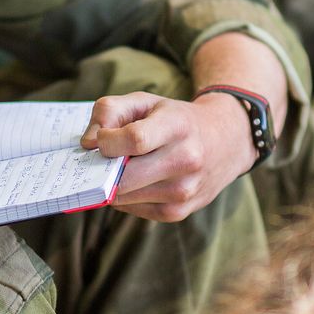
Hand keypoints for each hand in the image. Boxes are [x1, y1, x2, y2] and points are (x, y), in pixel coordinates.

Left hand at [85, 91, 252, 221]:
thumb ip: (110, 111)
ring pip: (123, 197)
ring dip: (112, 185)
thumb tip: (88, 143)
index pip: (134, 139)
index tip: (101, 139)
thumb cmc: (177, 119)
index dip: (107, 141)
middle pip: (124, 177)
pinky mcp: (178, 212)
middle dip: (104, 169)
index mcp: (178, 126)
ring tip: (124, 167)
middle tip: (103, 159)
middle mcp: (185, 161)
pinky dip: (125, 197)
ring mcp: (183, 191)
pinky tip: (135, 181)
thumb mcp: (146, 102)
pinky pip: (133, 209)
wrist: (226, 142)